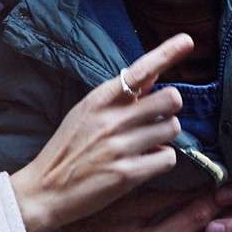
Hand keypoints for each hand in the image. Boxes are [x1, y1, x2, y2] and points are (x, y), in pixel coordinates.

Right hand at [10, 34, 189, 231]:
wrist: (43, 191)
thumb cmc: (68, 149)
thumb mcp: (88, 112)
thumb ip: (122, 94)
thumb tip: (153, 73)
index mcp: (100, 99)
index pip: (140, 70)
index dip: (167, 53)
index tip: (188, 41)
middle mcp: (111, 119)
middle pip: (171, 99)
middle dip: (170, 109)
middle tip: (156, 120)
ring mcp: (120, 146)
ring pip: (173, 128)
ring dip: (165, 136)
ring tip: (145, 144)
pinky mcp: (127, 174)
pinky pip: (167, 157)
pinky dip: (161, 160)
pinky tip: (144, 163)